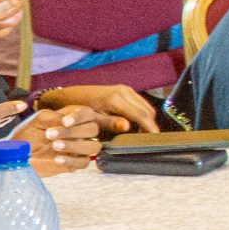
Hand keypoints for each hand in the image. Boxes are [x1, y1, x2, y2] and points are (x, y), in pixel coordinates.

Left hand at [15, 105, 105, 171]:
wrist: (18, 153)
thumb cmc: (28, 133)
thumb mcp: (38, 120)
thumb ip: (54, 117)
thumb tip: (66, 122)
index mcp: (74, 118)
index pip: (88, 114)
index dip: (80, 117)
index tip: (64, 122)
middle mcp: (80, 132)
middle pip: (93, 129)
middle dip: (73, 132)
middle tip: (50, 134)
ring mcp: (79, 148)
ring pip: (93, 147)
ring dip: (75, 145)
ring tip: (54, 145)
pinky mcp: (75, 163)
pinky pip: (84, 163)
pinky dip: (72, 160)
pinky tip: (57, 158)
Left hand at [42, 85, 158, 134]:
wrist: (72, 96)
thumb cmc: (81, 112)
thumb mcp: (94, 120)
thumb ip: (111, 124)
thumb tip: (128, 127)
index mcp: (116, 99)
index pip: (141, 115)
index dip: (150, 127)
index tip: (155, 139)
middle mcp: (124, 91)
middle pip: (147, 111)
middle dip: (149, 125)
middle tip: (144, 140)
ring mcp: (126, 89)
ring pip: (146, 107)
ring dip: (146, 120)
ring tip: (139, 133)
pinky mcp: (126, 90)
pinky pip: (140, 104)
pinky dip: (141, 115)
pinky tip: (134, 124)